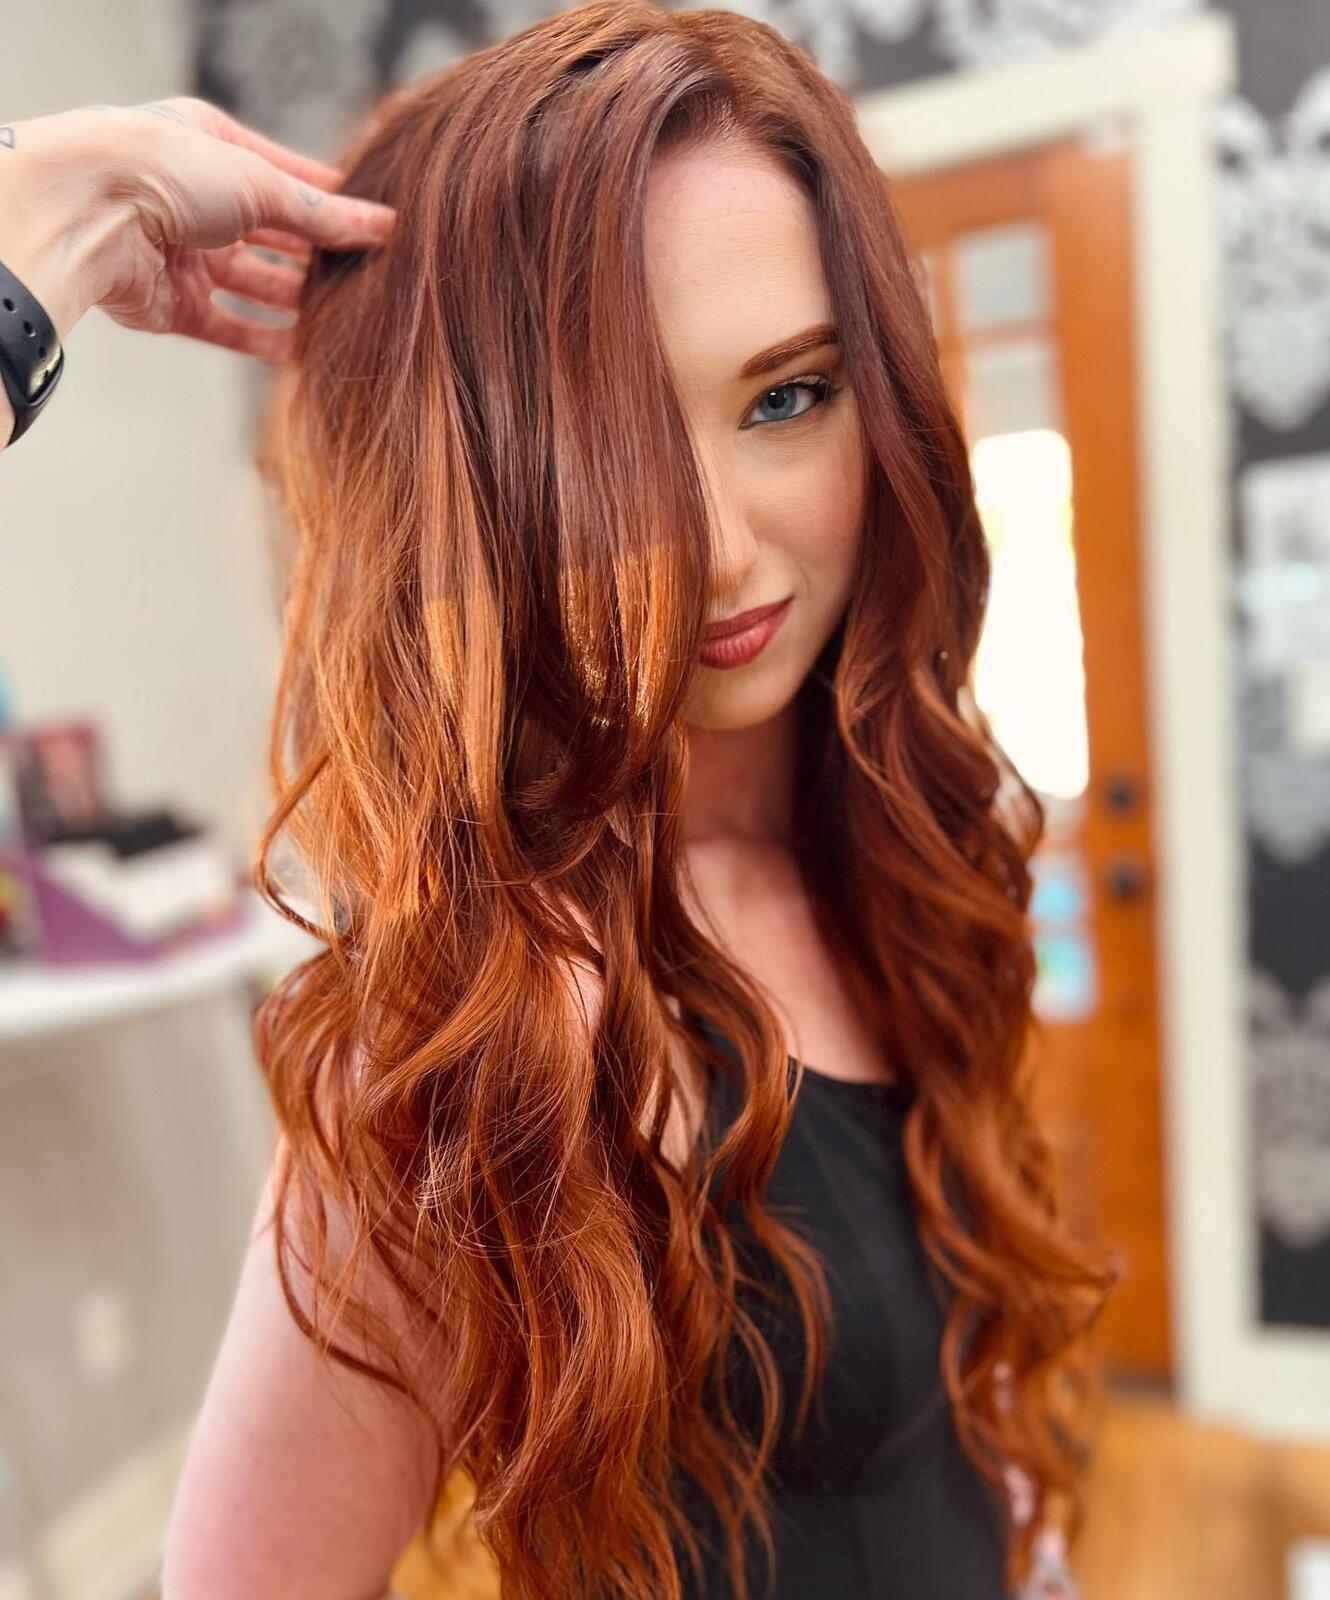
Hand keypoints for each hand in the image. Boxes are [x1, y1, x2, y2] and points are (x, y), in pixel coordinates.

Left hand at [0, 98, 395, 361]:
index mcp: (215, 149)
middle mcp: (197, 199)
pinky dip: (263, 340)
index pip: (288, 180)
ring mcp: (184, 253)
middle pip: (272, 236)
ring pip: (253, 284)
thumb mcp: (261, 183)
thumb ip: (324, 216)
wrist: (90, 214)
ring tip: (344, 318)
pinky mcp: (171, 304)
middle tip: (368, 279)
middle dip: (317, 257)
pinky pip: (227, 326)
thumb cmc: (166, 172)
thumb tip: (383, 227)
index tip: (378, 230)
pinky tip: (302, 351)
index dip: (333, 205)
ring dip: (295, 302)